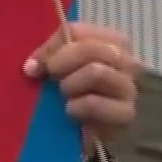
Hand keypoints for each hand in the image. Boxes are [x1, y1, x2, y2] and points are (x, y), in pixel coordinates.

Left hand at [23, 23, 140, 149]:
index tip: (38, 64)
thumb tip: (32, 67)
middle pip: (91, 48)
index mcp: (111, 41)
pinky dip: (77, 106)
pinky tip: (71, 111)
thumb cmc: (70, 90)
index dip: (53, 46)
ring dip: (71, 84)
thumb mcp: (56, 66)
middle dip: (62, 63)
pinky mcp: (126, 114)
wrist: (83, 130)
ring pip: (97, 72)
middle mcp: (127, 61)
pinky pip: (96, 103)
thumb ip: (46, 56)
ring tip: (65, 95)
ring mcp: (129, 88)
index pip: (78, 31)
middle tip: (51, 77)